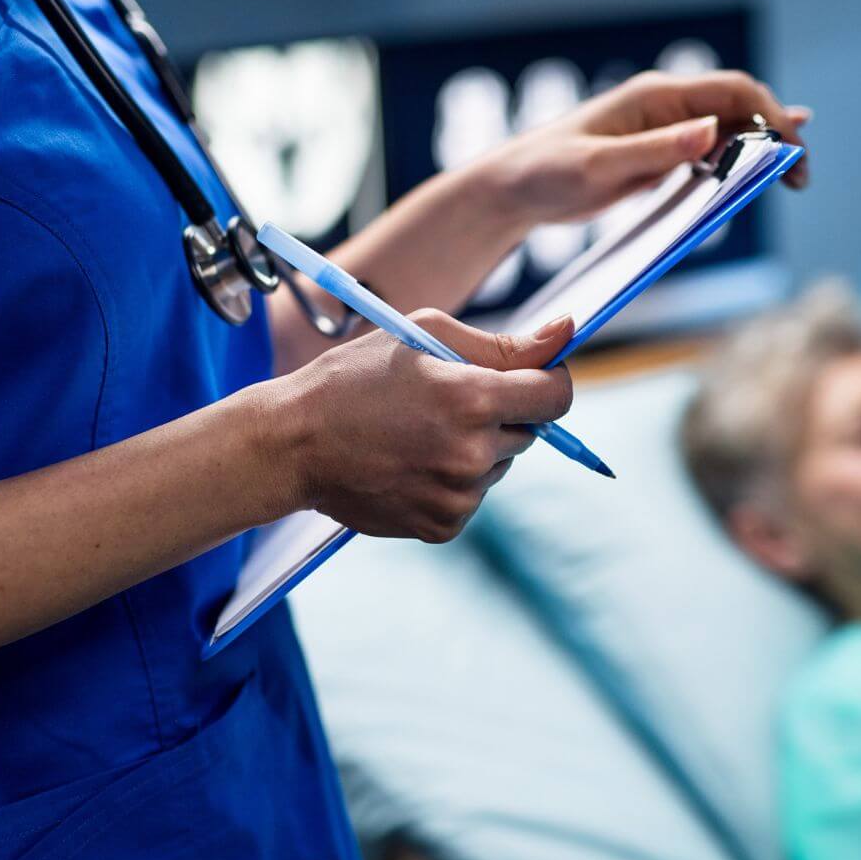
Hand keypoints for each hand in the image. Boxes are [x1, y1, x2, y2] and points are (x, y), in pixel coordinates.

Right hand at [278, 310, 574, 541]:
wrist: (293, 443)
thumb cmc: (354, 378)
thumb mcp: (422, 336)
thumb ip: (502, 343)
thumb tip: (567, 333)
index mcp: (471, 399)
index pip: (556, 395)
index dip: (549, 379)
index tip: (532, 375)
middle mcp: (472, 454)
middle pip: (530, 431)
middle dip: (502, 412)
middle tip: (446, 401)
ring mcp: (458, 497)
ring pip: (500, 465)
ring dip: (477, 447)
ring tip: (419, 433)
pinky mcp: (442, 526)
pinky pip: (472, 496)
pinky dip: (453, 480)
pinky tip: (411, 462)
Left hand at [481, 69, 811, 233]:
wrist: (515, 189)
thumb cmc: (547, 171)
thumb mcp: (599, 165)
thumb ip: (654, 151)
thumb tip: (711, 132)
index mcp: (655, 97)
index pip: (733, 92)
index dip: (771, 116)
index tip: (793, 150)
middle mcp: (665, 107)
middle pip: (739, 110)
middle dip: (776, 137)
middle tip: (801, 177)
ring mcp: (662, 132)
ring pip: (727, 132)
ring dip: (761, 152)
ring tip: (794, 179)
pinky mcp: (655, 156)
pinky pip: (706, 153)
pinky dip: (736, 161)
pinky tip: (760, 168)